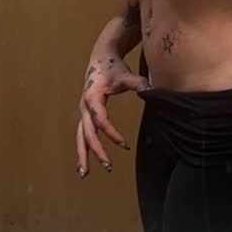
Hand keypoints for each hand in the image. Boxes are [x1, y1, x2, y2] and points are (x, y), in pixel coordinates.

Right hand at [75, 48, 141, 176]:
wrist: (100, 57)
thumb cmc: (113, 67)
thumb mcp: (126, 74)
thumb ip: (138, 83)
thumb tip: (151, 91)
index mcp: (93, 97)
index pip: (101, 120)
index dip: (112, 134)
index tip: (125, 145)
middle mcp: (84, 106)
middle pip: (88, 133)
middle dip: (96, 151)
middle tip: (108, 165)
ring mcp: (83, 111)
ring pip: (80, 137)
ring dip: (83, 155)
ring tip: (84, 174)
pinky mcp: (85, 114)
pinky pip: (82, 134)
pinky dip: (82, 149)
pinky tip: (82, 164)